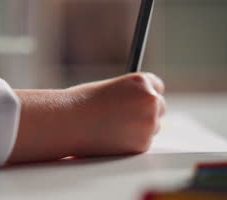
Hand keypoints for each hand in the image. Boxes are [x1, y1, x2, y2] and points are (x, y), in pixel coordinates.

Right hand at [8, 73, 165, 163]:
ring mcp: (149, 123)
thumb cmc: (80, 104)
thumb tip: (138, 104)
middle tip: (124, 116)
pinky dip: (130, 142)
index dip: (145, 93)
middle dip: (145, 111)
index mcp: (140, 82)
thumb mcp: (108, 88)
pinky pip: (142, 142)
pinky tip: (110, 137)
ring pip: (152, 126)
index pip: (157, 86)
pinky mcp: (142, 144)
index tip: (139, 100)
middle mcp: (150, 100)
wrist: (67, 122)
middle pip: (159, 106)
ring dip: (138, 127)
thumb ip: (128, 93)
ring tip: (111, 126)